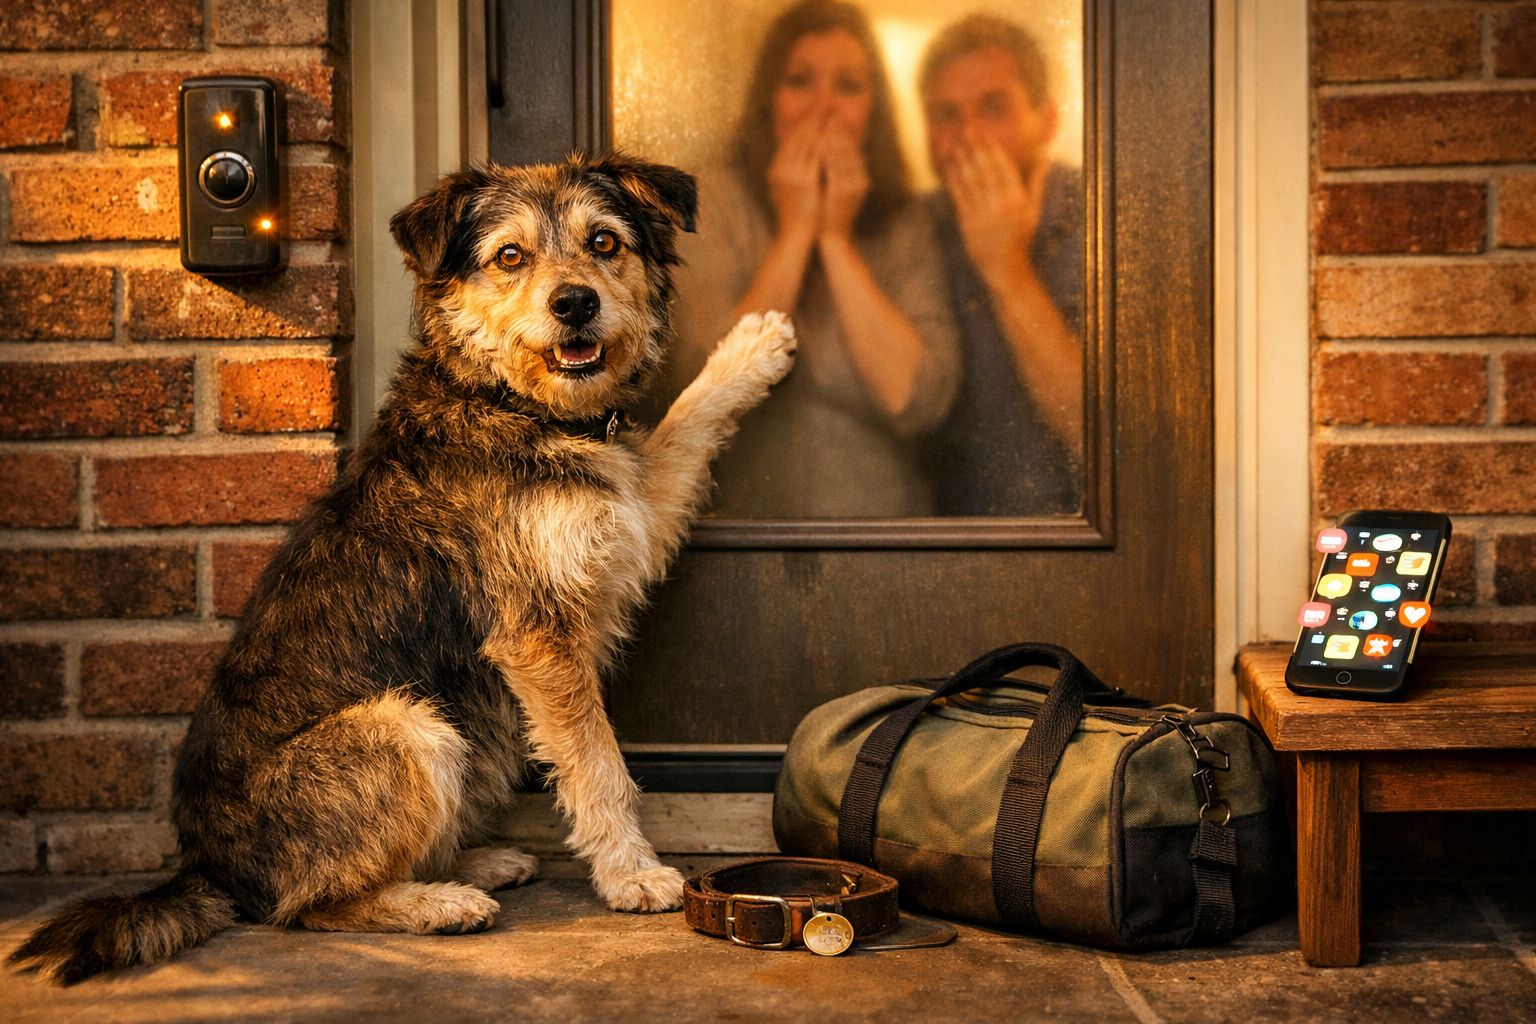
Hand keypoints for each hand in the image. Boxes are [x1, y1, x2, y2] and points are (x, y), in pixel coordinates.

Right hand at [767, 119, 823, 238]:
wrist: (796, 234)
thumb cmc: (796, 214)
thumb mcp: (788, 189)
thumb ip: (792, 171)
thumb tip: (799, 156)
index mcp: (776, 169)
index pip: (790, 139)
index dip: (803, 122)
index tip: (815, 109)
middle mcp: (781, 168)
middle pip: (798, 136)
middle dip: (812, 117)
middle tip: (824, 102)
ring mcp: (791, 174)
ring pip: (807, 142)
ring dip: (820, 125)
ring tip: (831, 112)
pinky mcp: (804, 180)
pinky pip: (815, 155)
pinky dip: (824, 141)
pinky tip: (833, 132)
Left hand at [816, 130, 868, 241]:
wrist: (834, 238)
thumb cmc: (833, 215)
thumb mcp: (841, 192)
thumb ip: (842, 175)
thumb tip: (840, 156)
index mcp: (861, 180)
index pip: (854, 151)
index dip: (845, 134)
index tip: (835, 119)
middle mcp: (859, 181)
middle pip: (851, 149)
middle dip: (840, 130)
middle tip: (831, 114)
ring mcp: (851, 186)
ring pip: (844, 155)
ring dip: (836, 137)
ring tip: (828, 122)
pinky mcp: (841, 192)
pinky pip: (835, 167)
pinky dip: (829, 153)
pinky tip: (823, 142)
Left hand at [944, 141, 1048, 290]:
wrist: (1004, 267)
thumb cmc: (1021, 237)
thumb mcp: (1034, 211)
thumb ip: (1037, 184)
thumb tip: (1045, 159)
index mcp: (1017, 200)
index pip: (1003, 168)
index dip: (992, 149)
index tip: (985, 134)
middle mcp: (1000, 205)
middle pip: (985, 170)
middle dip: (976, 148)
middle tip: (967, 129)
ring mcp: (982, 214)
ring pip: (970, 181)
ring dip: (962, 159)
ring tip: (956, 143)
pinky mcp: (967, 223)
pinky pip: (959, 196)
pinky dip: (954, 180)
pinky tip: (950, 167)